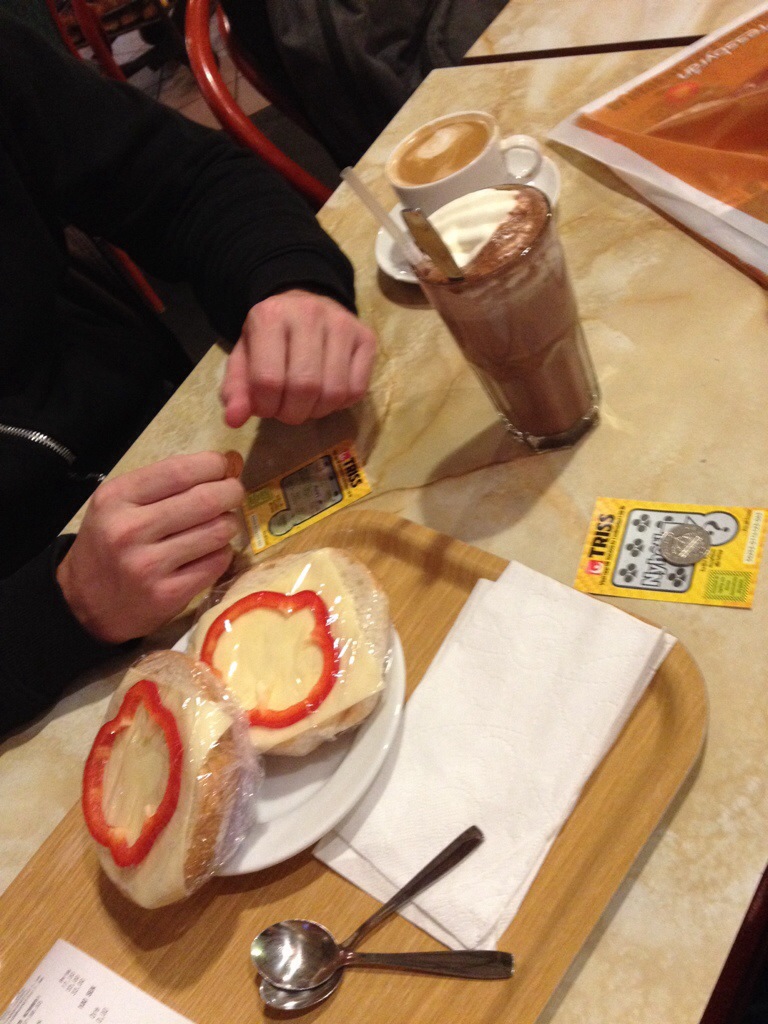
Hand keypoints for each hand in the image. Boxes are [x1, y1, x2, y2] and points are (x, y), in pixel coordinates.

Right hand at [56, 452, 244, 644]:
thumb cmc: (109, 545)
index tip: (224, 466)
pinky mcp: (168, 594)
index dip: (213, 465)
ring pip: (218, 531)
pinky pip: (217, 562)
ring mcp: (149, 565)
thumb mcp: (119, 505)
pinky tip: (210, 552)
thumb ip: (164, 483)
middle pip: (206, 499)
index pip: (179, 471)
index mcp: (117, 498)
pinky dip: (222, 553)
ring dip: (229, 524)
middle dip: (231, 492)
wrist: (85, 605)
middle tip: (233, 494)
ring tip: (220, 525)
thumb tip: (224, 463)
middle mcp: (130, 529)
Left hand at [220, 289, 375, 426]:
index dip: (265, 407)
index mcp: (270, 316)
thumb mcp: (244, 359)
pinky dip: (340, 404)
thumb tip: (234, 420)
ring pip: (334, 392)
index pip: (268, 380)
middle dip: (292, 413)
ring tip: (306, 403)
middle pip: (305, 388)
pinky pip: (356, 390)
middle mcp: (309, 314)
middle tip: (286, 410)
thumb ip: (236, 390)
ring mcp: (342, 324)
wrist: (303, 306)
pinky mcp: (366, 338)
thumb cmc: (270, 339)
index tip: (265, 406)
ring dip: (317, 411)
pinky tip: (327, 393)